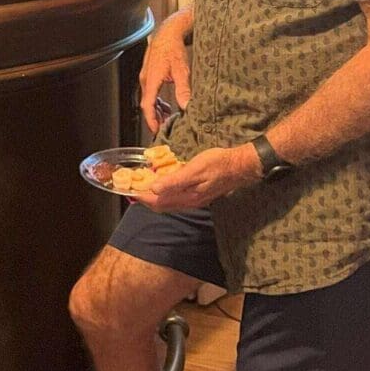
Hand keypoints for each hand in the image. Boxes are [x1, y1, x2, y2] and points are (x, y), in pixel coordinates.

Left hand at [135, 145, 258, 212]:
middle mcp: (189, 202)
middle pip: (162, 206)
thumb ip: (174, 180)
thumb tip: (154, 189)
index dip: (142, 197)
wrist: (240, 166)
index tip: (129, 190)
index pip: (158, 202)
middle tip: (133, 188)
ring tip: (144, 186)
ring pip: (169, 203)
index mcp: (187, 197)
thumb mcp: (195, 168)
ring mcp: (195, 200)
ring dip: (155, 197)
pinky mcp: (199, 195)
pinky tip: (164, 183)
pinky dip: (166, 193)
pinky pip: (177, 198)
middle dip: (145, 199)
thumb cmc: (217, 164)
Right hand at [140, 16, 191, 132]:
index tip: (156, 130)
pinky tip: (165, 105)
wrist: (168, 32)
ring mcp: (146, 76)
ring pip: (148, 98)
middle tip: (165, 127)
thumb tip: (186, 106)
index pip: (147, 105)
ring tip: (167, 118)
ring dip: (156, 109)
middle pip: (147, 104)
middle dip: (155, 117)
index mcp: (151, 80)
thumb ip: (183, 90)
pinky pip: (150, 92)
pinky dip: (156, 101)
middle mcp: (145, 79)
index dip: (151, 120)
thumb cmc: (173, 48)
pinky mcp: (149, 73)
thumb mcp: (182, 71)